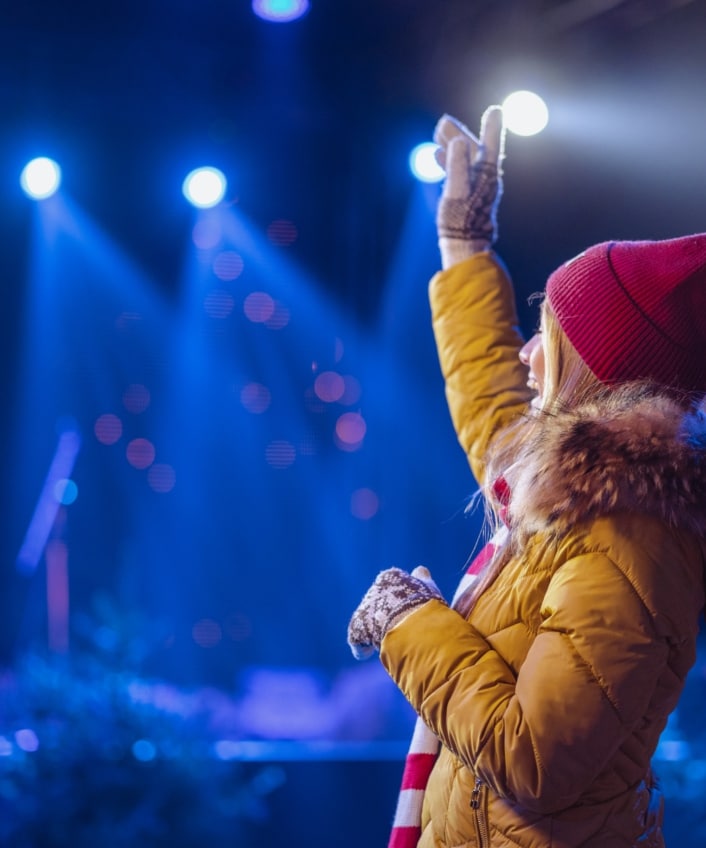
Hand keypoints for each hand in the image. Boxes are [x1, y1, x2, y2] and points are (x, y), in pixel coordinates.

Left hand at [347, 566, 445, 659]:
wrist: (410, 626)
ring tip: (391, 642)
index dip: (403, 601)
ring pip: (368, 621)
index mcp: (390, 578)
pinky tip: (370, 653)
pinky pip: (357, 640)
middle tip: (403, 630)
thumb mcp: (429, 589)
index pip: (394, 587)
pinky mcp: (355, 630)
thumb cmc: (424, 607)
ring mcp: (364, 610)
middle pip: (380, 605)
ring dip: (376, 632)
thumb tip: (420, 570)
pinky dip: (362, 648)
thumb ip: (423, 579)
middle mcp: (374, 590)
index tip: (411, 611)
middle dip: (388, 616)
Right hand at [434, 105, 505, 264]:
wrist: (463, 246)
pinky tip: (437, 156)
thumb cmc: (460, 221)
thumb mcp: (456, 191)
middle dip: (458, 134)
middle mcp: (484, 179)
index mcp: (486, 175)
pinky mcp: (467, 196)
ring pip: (464, 159)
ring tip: (437, 135)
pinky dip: (449, 161)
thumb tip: (459, 140)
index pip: (491, 145)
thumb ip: (457, 165)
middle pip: (473, 149)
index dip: (492, 127)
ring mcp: (476, 187)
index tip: (496, 110)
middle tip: (443, 122)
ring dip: (451, 146)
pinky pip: (459, 171)